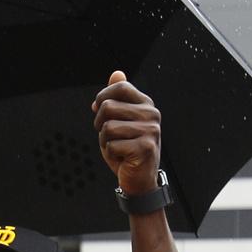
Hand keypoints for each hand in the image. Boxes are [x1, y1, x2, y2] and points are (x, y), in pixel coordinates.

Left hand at [92, 70, 161, 195]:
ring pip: (107, 127)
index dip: (102, 97)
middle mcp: (151, 114)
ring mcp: (150, 131)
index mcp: (145, 104)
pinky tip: (122, 157)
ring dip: (105, 141)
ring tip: (118, 147)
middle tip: (111, 137)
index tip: (99, 110)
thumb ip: (118, 98)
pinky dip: (110, 154)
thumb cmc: (127, 148)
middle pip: (108, 106)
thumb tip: (116, 73)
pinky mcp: (145, 148)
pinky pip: (111, 145)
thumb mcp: (120, 120)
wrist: (139, 178)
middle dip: (100, 124)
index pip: (119, 87)